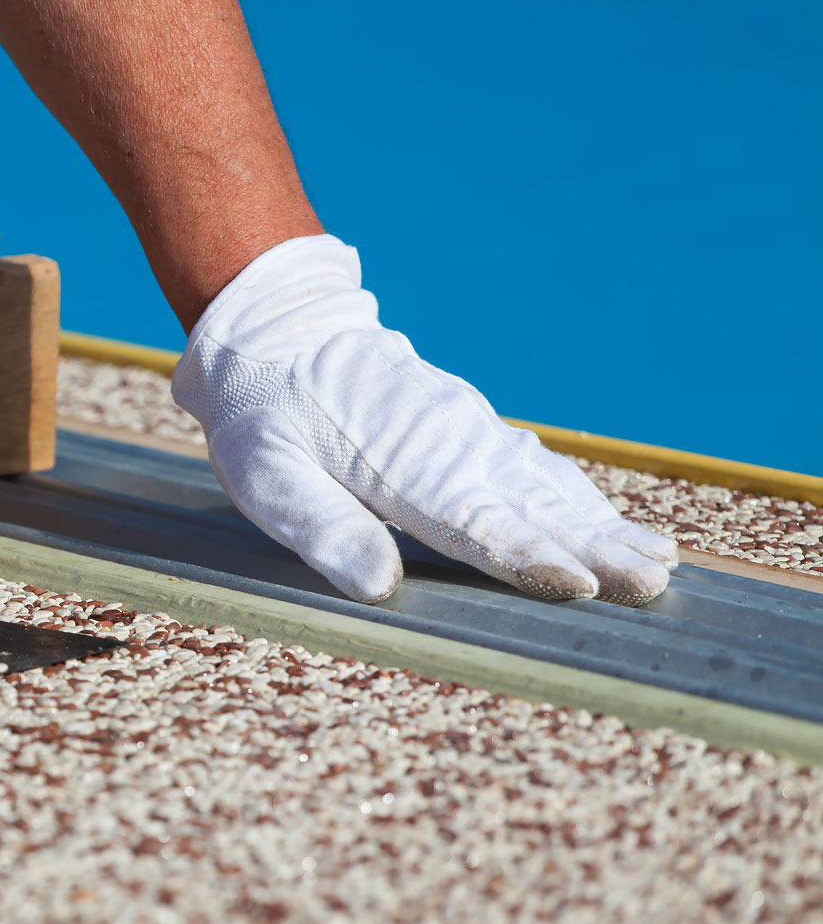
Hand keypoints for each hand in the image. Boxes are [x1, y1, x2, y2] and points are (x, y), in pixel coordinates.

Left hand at [173, 234, 677, 604]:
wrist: (278, 335)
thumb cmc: (265, 418)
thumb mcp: (267, 475)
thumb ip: (323, 528)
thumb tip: (379, 587)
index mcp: (397, 465)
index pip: (472, 521)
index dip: (526, 556)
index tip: (580, 585)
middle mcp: (447, 446)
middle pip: (531, 507)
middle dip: (594, 547)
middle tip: (652, 585)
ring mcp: (466, 434)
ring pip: (546, 486)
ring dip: (602, 525)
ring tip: (658, 562)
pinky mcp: (470, 430)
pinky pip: (536, 469)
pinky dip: (581, 498)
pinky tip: (613, 524)